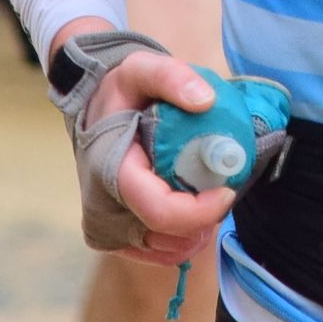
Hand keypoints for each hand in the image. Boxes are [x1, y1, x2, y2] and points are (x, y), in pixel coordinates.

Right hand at [70, 33, 238, 267]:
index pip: (161, 212)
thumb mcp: (140, 68)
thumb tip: (206, 101)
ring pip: (167, 250)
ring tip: (208, 194)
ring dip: (196, 230)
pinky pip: (159, 253)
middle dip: (204, 218)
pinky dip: (182, 238)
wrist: (93, 109)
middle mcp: (104, 210)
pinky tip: (192, 210)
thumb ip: (171, 76)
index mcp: (111, 172)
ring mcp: (108, 229)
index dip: (201, 210)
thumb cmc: (119, 91)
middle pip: (169, 236)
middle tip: (223, 186)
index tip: (229, 189)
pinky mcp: (116, 238)